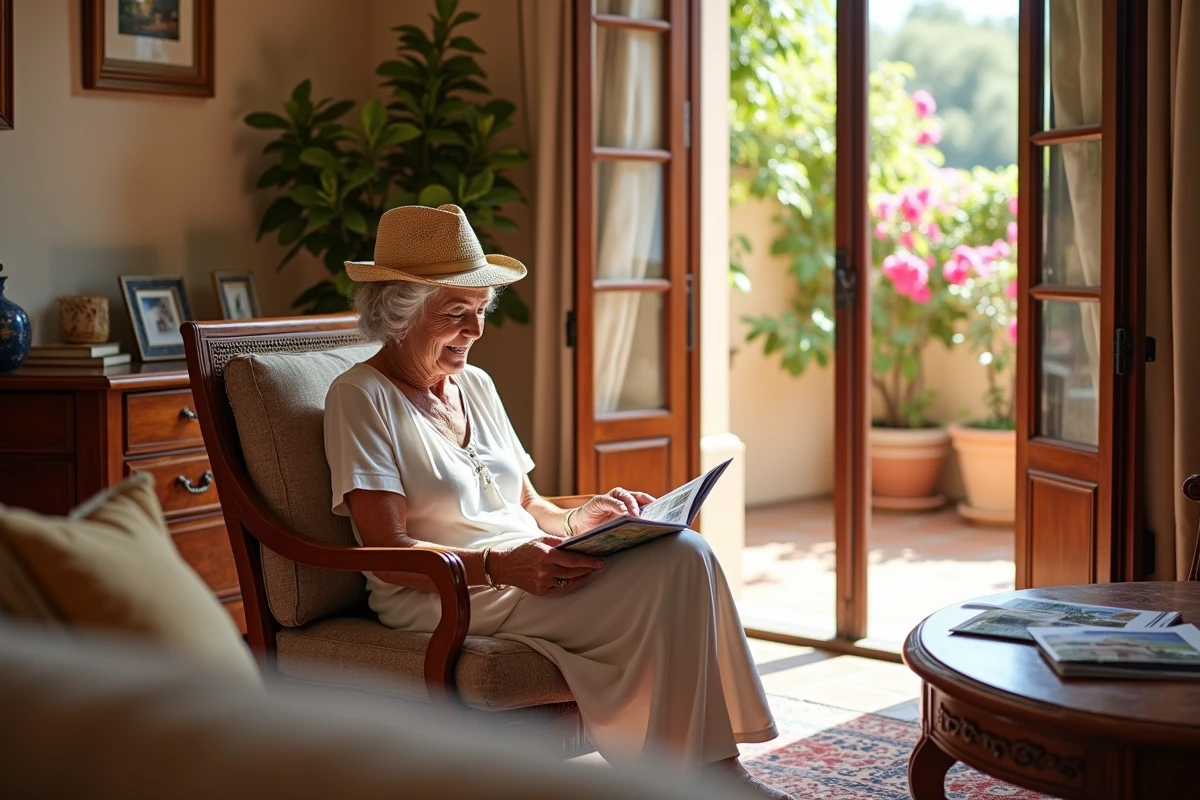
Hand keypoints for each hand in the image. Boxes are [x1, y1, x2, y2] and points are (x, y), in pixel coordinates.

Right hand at [490, 538, 604, 595]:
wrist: (505, 566)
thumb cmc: (524, 550)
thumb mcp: (541, 540)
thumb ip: (559, 542)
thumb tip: (577, 542)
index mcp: (546, 555)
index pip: (573, 560)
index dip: (589, 561)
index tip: (600, 561)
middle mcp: (545, 571)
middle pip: (573, 572)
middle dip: (588, 569)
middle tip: (598, 565)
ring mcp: (543, 583)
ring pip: (568, 581)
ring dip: (580, 576)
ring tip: (588, 570)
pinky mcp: (541, 591)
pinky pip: (559, 587)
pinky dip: (567, 581)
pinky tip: (572, 576)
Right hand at [571, 487, 656, 534]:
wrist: (579, 527)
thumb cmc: (600, 528)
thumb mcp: (619, 528)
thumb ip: (632, 526)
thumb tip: (651, 531)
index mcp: (628, 504)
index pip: (644, 501)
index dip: (654, 504)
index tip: (665, 511)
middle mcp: (621, 499)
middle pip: (637, 497)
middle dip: (645, 504)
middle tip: (652, 514)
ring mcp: (610, 498)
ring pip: (625, 496)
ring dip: (632, 504)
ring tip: (636, 515)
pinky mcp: (599, 501)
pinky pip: (610, 501)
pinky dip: (617, 505)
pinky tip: (623, 512)